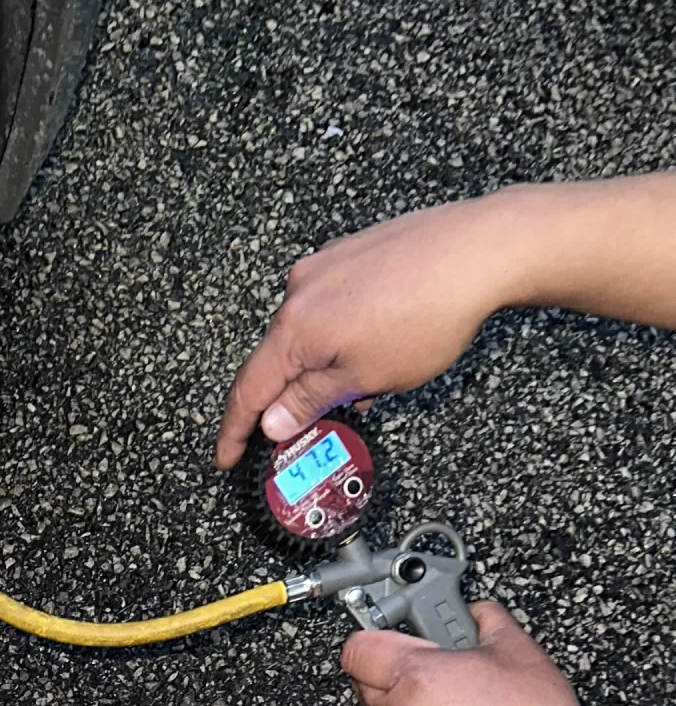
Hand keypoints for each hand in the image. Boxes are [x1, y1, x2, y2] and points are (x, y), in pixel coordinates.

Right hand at [214, 198, 523, 468]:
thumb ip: (312, 400)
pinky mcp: (352, 251)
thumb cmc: (429, 314)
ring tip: (367, 382)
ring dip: (323, 363)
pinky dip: (341, 333)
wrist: (478, 250)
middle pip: (278, 357)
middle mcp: (300, 289)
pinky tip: (376, 344)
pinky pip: (331, 304)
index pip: (249, 389)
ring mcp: (326, 264)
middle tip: (308, 426)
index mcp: (296, 327)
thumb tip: (273, 421)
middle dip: (290, 396)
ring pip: (308, 330)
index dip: (235, 430)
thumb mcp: (367, 377)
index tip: (226, 455)